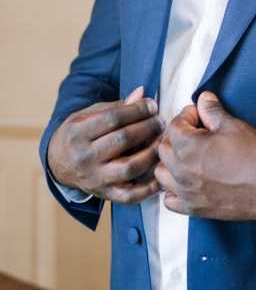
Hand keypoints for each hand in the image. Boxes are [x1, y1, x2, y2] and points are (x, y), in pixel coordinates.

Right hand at [48, 86, 163, 203]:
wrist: (58, 162)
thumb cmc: (80, 133)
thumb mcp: (89, 115)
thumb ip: (117, 106)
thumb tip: (142, 93)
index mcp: (78, 133)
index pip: (113, 118)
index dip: (137, 110)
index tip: (152, 106)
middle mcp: (84, 157)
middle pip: (123, 140)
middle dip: (148, 127)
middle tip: (160, 121)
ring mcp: (94, 178)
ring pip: (129, 167)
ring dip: (152, 152)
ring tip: (162, 141)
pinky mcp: (104, 194)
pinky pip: (129, 196)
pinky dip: (148, 188)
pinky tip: (160, 174)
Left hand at [155, 92, 255, 220]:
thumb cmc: (255, 157)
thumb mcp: (233, 125)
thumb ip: (212, 110)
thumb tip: (204, 99)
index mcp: (188, 147)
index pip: (174, 125)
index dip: (188, 116)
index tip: (201, 117)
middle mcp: (181, 171)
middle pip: (164, 148)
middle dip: (177, 137)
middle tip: (198, 134)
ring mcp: (186, 192)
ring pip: (161, 173)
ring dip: (171, 162)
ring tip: (190, 157)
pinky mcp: (194, 208)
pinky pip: (169, 200)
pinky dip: (174, 190)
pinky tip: (189, 181)